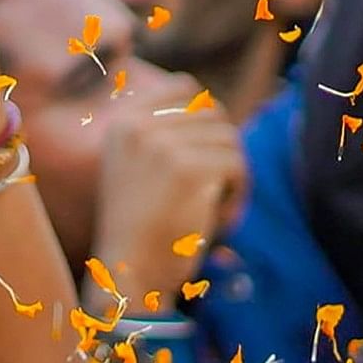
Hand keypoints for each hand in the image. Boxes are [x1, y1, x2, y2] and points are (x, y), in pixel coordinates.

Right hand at [85, 73, 244, 311]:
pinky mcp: (187, 169)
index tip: (207, 156)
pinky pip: (237, 164)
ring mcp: (161, 145)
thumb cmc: (141, 229)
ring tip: (217, 207)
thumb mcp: (135, 168)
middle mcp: (138, 126)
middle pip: (213, 113)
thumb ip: (161, 133)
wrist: (128, 274)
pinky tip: (223, 218)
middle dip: (223, 151)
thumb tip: (211, 103)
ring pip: (229, 138)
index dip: (207, 118)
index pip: (185, 88)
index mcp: (122, 123)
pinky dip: (240, 193)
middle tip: (217, 190)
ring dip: (233, 174)